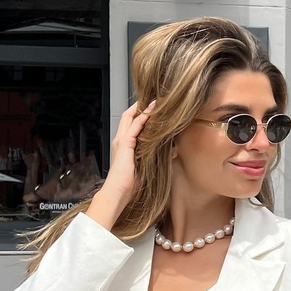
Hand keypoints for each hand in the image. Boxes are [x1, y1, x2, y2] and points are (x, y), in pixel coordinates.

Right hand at [86, 100, 154, 229]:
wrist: (117, 192)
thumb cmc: (128, 185)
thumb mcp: (144, 167)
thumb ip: (154, 157)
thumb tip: (173, 151)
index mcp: (123, 145)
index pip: (131, 123)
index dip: (140, 114)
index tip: (153, 108)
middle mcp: (121, 140)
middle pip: (129, 116)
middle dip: (140, 106)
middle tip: (154, 99)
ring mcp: (122, 140)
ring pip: (132, 117)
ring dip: (144, 108)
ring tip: (156, 100)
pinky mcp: (126, 143)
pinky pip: (136, 125)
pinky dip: (144, 116)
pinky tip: (153, 110)